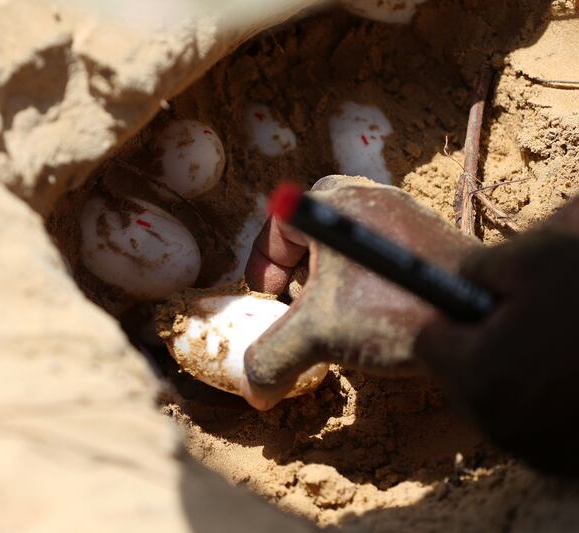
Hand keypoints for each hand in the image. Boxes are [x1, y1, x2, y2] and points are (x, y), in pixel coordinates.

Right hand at [240, 175, 476, 409]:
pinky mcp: (426, 241)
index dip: (263, 264)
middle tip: (293, 304)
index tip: (266, 298)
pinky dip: (360, 284)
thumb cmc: (393, 307)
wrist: (480, 313)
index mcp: (334, 203)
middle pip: (311, 231)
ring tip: (330, 317)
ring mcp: (401, 217)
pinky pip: (375, 255)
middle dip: (294, 271)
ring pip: (344, 245)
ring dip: (327, 281)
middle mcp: (367, 199)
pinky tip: (369, 318)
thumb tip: (254, 390)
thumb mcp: (317, 333)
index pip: (278, 224)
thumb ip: (272, 358)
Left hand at [415, 227, 578, 474]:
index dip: (454, 317)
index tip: (484, 305)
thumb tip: (458, 282)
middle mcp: (498, 425)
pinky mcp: (566, 463)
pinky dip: (544, 405)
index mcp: (477, 376)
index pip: (429, 342)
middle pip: (458, 378)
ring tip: (557, 350)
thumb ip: (476, 270)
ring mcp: (536, 451)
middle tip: (528, 326)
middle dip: (481, 350)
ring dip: (514, 378)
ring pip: (495, 403)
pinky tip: (570, 379)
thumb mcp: (531, 258)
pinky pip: (533, 428)